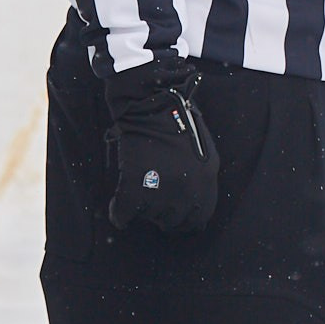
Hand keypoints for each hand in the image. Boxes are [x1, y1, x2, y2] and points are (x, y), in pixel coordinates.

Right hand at [101, 55, 217, 234]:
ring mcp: (161, 191)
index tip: (176, 216)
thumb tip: (191, 198)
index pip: (200, 217)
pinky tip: (117, 209)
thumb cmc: (177, 118)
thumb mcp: (201, 148)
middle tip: (154, 205)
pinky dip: (118, 213)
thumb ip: (199, 176)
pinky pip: (123, 214)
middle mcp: (187, 192)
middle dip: (164, 216)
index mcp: (206, 181)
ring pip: (149, 218)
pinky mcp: (134, 186)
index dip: (186, 219)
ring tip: (138, 197)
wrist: (152, 101)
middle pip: (174, 222)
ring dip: (143, 210)